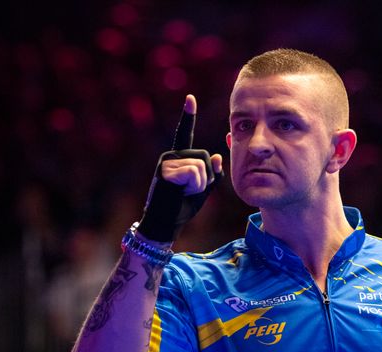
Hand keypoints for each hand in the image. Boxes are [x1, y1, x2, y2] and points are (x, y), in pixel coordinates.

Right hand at [138, 95, 223, 241]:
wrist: (164, 223)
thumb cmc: (182, 207)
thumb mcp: (203, 189)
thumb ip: (212, 173)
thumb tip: (217, 155)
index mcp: (179, 158)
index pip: (185, 134)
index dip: (188, 116)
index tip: (190, 98)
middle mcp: (171, 155)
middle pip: (205, 156)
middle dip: (205, 178)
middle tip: (188, 191)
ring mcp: (166, 162)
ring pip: (200, 166)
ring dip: (199, 184)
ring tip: (182, 192)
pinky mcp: (165, 170)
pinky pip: (193, 173)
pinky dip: (193, 187)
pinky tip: (179, 192)